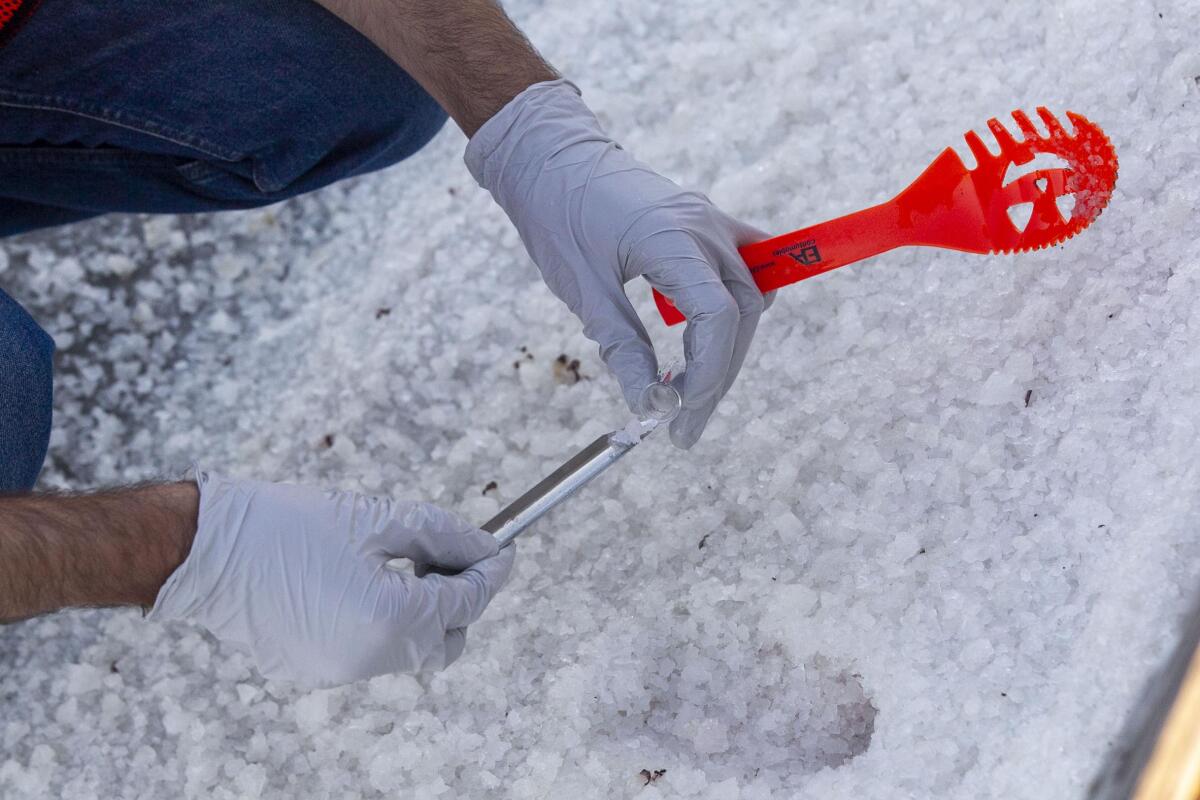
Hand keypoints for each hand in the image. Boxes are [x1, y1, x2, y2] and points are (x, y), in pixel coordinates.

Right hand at [150, 470, 514, 687]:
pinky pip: (370, 652)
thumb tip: (486, 548)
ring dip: (419, 613)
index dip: (490, 572)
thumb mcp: (376, 517)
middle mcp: (369, 657)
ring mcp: (339, 672)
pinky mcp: (315, 672)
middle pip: (445, 640)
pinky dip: (382, 624)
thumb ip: (440, 536)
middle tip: (446, 559)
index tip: (502, 550)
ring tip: (399, 567)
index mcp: (389, 619)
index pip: (465, 601)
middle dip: (459, 602)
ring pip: (408, 650)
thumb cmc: (285, 524)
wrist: (207, 550)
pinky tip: (361, 586)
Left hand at [466, 80, 768, 448]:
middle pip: (739, 315)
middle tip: (685, 423)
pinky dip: (734, 307)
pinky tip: (711, 339)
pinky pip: (743, 268)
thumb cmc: (558, 217)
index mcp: (673, 240)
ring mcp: (709, 221)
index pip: (718, 319)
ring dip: (724, 348)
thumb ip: (624, 350)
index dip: (709, 375)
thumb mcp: (584, 291)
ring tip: (690, 390)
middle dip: (716, 375)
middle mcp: (704, 228)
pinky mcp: (704, 222)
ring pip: (745, 298)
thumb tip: (650, 408)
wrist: (549, 159)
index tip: (683, 417)